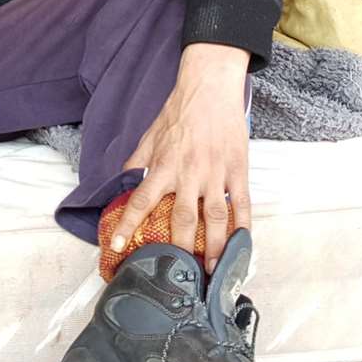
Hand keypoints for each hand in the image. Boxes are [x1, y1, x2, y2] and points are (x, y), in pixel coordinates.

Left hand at [115, 42, 250, 271]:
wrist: (209, 88)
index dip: (128, 226)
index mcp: (163, 166)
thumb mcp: (149, 136)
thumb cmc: (179, 111)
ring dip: (213, 247)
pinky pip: (242, 204)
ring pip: (215, 218)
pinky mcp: (237, 170)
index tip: (118, 247)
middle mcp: (188, 173)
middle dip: (180, 249)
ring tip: (210, 270)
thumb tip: (121, 183)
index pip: (141, 202)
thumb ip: (136, 162)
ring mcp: (215, 173)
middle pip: (183, 220)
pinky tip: (241, 244)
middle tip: (178, 273)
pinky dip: (243, 226)